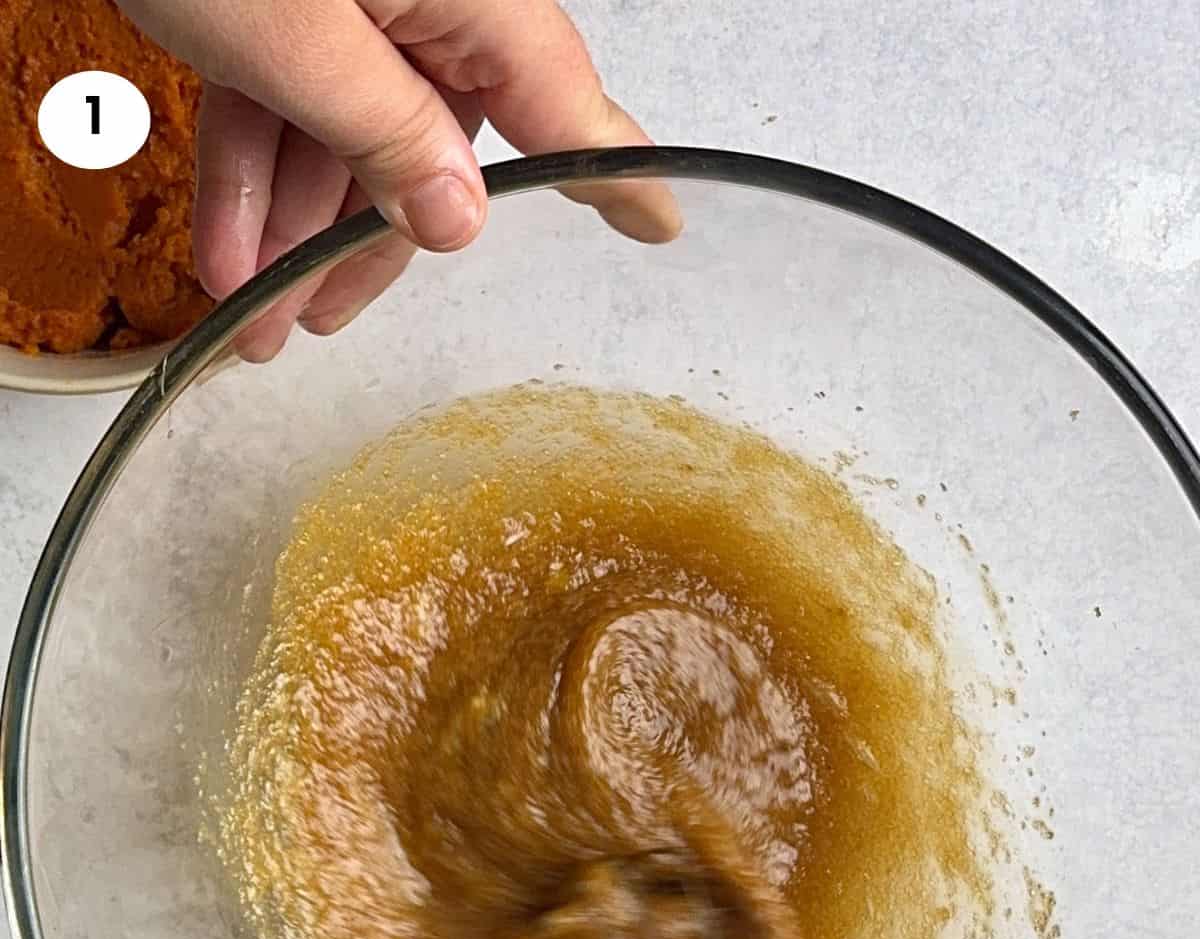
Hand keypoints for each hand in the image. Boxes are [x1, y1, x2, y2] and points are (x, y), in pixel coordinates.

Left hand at [122, 0, 678, 358]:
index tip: (658, 226)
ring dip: (291, 228)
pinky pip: (284, 97)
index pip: (563, 104)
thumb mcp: (293, 33)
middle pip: (431, 142)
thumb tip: (457, 217)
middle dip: (361, 242)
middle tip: (314, 322)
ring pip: (346, 134)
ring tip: (246, 313)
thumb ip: (384, 133)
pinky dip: (251, 168)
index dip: (613, 177)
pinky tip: (223, 247)